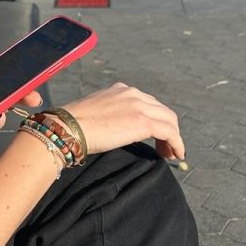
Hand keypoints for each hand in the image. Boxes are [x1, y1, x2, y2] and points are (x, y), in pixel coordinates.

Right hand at [61, 83, 184, 160]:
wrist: (68, 128)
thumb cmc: (73, 125)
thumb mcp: (94, 112)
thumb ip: (109, 115)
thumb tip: (113, 129)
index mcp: (120, 90)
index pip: (147, 103)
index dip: (154, 119)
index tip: (154, 135)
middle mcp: (132, 93)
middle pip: (161, 110)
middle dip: (167, 128)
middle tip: (165, 148)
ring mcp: (139, 106)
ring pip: (169, 120)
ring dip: (173, 137)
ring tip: (170, 154)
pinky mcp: (143, 121)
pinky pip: (170, 132)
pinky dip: (177, 143)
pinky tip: (176, 155)